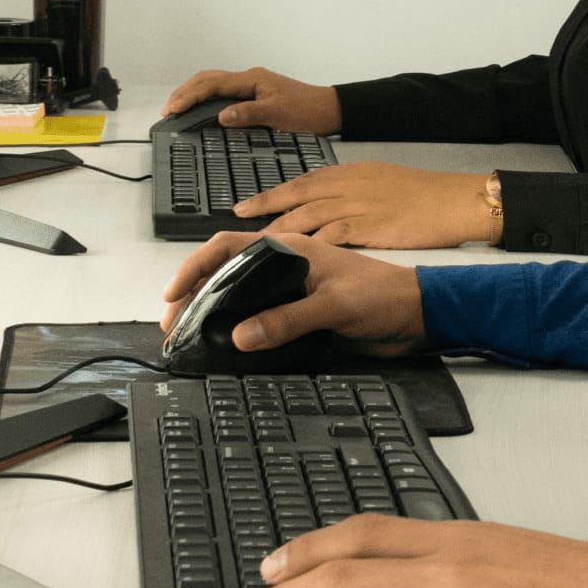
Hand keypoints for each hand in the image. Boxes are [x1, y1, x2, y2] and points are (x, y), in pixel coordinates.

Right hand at [159, 232, 425, 354]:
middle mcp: (286, 265)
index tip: (173, 293)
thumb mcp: (334, 306)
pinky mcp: (299, 311)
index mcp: (291, 249)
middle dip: (194, 292)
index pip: (229, 246)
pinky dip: (236, 324)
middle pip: (226, 270)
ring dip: (211, 308)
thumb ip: (287, 319)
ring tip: (189, 332)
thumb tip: (240, 334)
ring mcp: (291, 287)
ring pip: (238, 292)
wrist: (415, 315)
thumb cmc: (384, 296)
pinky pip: (258, 314)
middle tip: (172, 322)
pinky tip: (225, 341)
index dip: (195, 266)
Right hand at [162, 67, 341, 133]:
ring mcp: (252, 86)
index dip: (189, 96)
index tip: (172, 109)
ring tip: (177, 109)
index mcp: (251, 79)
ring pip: (215, 86)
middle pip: (208, 80)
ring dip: (194, 95)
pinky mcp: (256, 96)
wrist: (330, 110)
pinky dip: (208, 100)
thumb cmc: (308, 111)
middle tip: (167, 110)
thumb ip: (249, 114)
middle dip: (185, 92)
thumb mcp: (278, 114)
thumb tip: (221, 116)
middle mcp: (249, 79)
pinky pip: (224, 94)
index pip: (212, 84)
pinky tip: (202, 112)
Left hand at [232, 161, 502, 249]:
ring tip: (252, 250)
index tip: (250, 204)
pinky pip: (328, 236)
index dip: (273, 194)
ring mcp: (356, 206)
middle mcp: (348, 187)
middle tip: (239, 217)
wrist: (455, 200)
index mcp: (351, 174)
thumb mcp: (384, 185)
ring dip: (276, 232)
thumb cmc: (426, 196)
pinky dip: (306, 249)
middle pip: (295, 196)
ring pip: (305, 216)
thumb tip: (332, 211)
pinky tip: (290, 262)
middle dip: (265, 207)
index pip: (303, 182)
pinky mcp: (367, 227)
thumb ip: (355, 196)